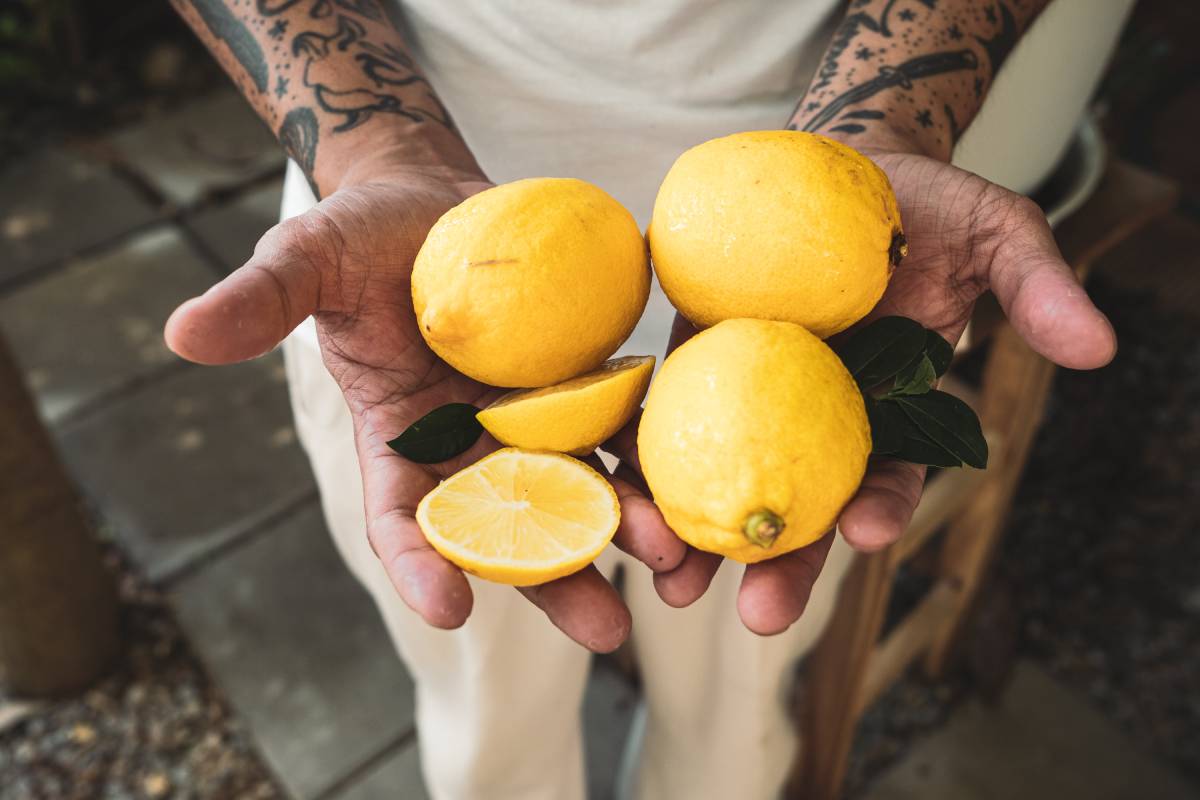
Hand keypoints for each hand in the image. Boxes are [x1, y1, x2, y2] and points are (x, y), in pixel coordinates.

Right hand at [164, 164, 683, 651]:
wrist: (435, 201)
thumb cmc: (361, 237)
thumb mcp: (306, 261)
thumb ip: (261, 300)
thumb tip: (181, 332)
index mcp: (399, 440)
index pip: (404, 518)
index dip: (421, 563)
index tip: (447, 607)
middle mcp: (470, 447)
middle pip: (514, 529)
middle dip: (556, 578)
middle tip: (605, 627)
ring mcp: (532, 418)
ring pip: (582, 486)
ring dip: (627, 525)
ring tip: (671, 560)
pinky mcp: (582, 381)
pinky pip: (621, 421)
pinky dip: (652, 449)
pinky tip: (692, 472)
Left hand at [613, 147, 1116, 634]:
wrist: (840, 165)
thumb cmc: (922, 205)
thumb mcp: (992, 229)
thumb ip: (1035, 284)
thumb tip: (1098, 347)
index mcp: (889, 407)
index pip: (891, 471)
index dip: (884, 502)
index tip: (871, 529)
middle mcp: (815, 414)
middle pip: (800, 499)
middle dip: (783, 562)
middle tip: (759, 615)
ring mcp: (748, 393)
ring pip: (722, 476)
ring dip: (696, 537)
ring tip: (673, 586)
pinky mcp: (692, 360)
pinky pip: (664, 413)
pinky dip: (641, 456)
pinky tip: (619, 494)